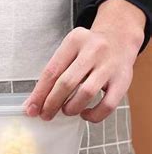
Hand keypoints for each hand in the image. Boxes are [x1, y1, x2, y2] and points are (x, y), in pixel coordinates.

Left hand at [25, 0, 145, 122]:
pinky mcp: (123, 79)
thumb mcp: (68, 53)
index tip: (30, 110)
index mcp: (75, 41)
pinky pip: (108, 104)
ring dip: (71, 108)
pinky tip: (85, 114)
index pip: (51, 72)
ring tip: (67, 110)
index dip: (39, 94)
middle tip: (46, 115)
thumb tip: (31, 104)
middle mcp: (94, 50)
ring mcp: (110, 65)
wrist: (120, 37)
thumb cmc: (87, 51)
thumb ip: (51, 75)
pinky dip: (94, 115)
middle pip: (66, 83)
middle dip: (51, 104)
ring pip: (86, 93)